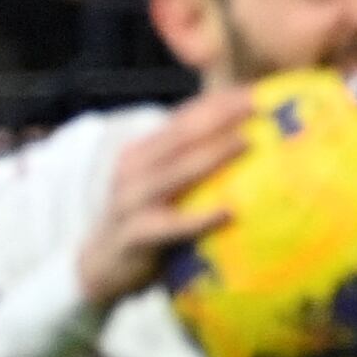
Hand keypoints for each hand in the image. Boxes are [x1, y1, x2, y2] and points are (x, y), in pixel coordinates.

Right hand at [76, 86, 251, 307]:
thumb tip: (243, 149)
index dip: (216, 102)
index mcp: (144, 152)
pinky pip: (173, 225)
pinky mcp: (137, 233)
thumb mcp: (162, 187)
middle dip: (219, 116)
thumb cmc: (146, 222)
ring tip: (247, 142)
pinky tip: (229, 212)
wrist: (100, 265)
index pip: (182, 118)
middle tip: (257, 103)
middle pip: (181, 135)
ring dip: (212, 155)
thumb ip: (190, 166)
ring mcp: (133, 198)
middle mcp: (136, 167)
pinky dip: (200, 218)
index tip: (254, 90)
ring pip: (176, 171)